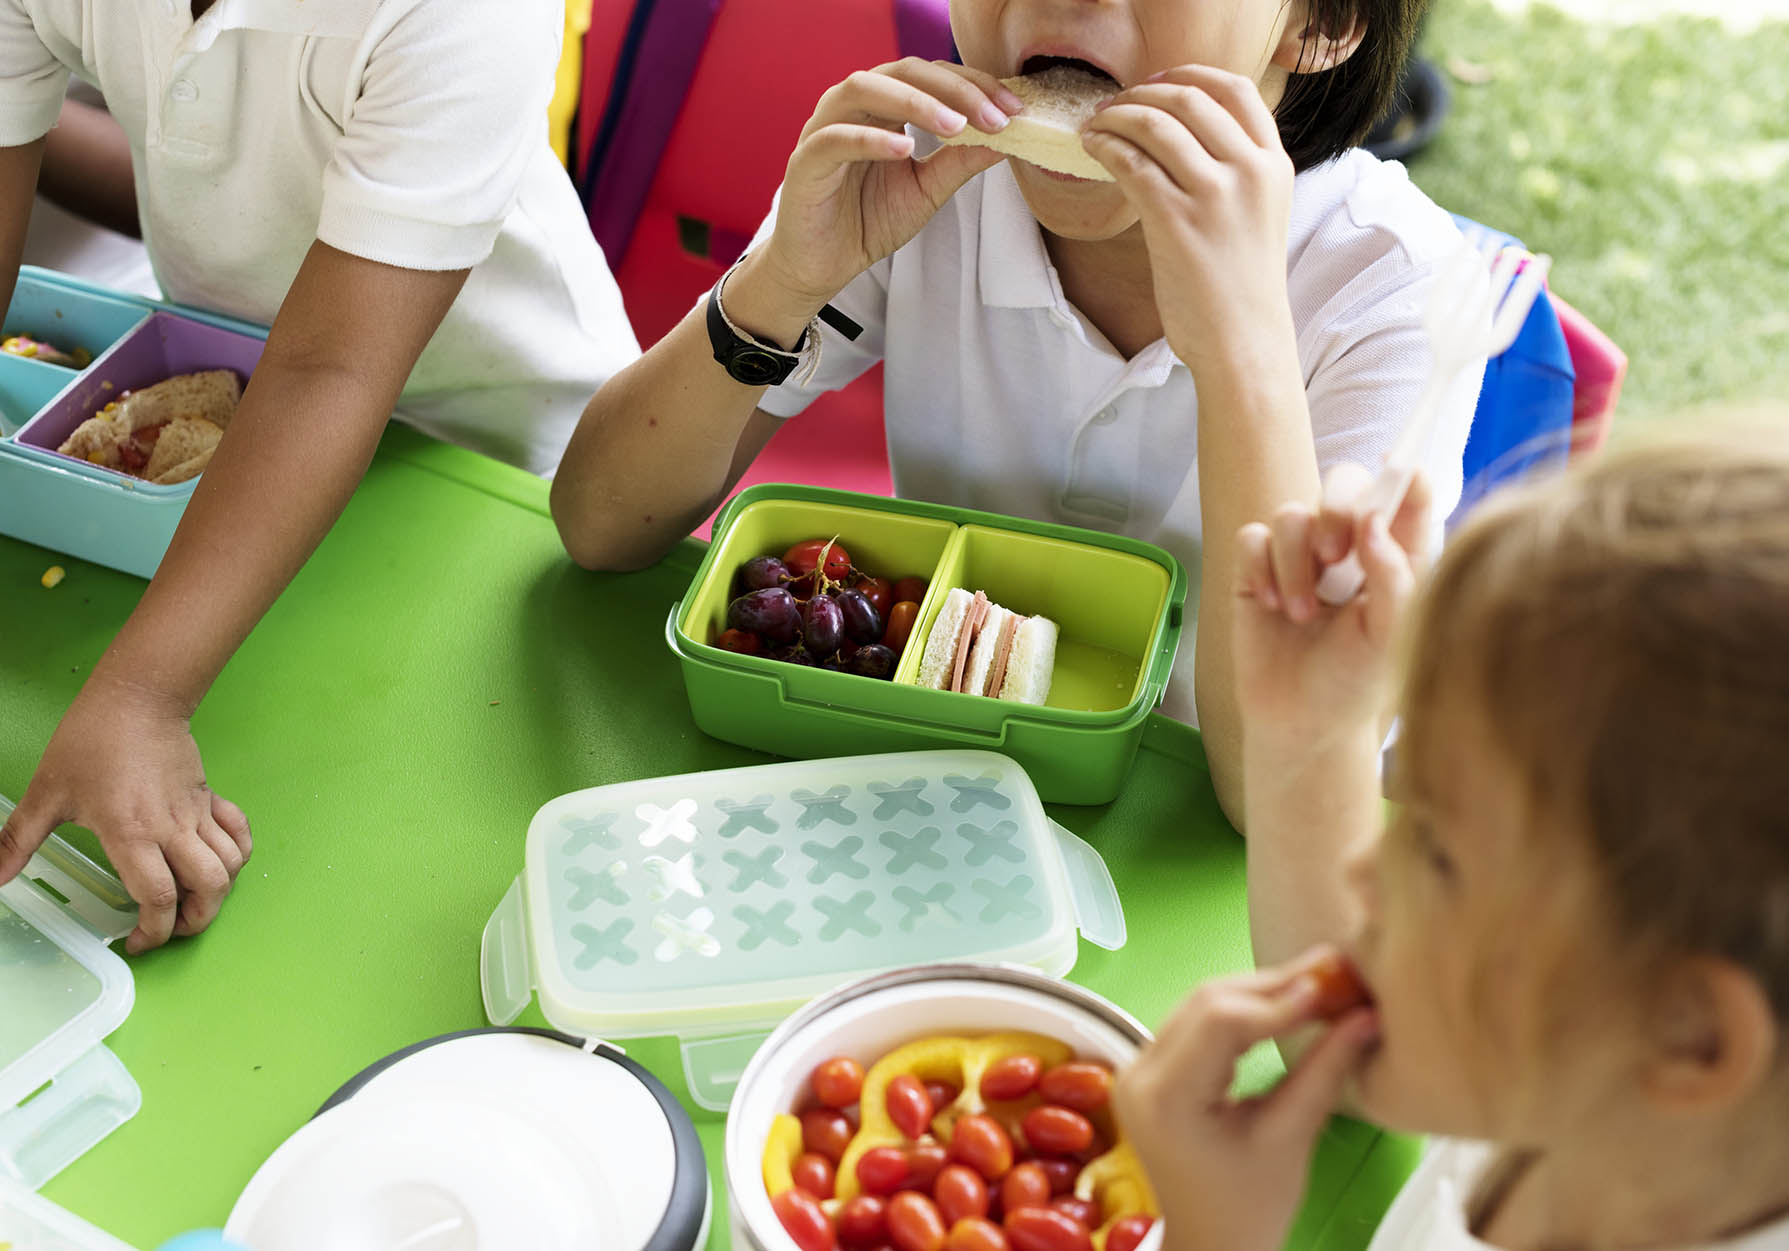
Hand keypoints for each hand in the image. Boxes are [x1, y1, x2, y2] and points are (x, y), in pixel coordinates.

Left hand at [0, 674, 251, 953]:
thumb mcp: (47, 793)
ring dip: (217, 892)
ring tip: (191, 901)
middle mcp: (171, 830)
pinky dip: (236, 855)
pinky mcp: (209, 799)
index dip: (153, 931)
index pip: (158, 897)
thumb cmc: (92, 742)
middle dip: (194, 921)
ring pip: (229, 866)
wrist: (137, 699)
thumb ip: (18, 839)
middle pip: (208, 889)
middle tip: (169, 927)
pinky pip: (238, 835)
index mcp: (131, 833)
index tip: (136, 942)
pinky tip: (216, 861)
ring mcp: (196, 814)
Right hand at [750, 60, 1018, 314]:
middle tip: (994, 116)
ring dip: (915, 103)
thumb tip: (1010, 136)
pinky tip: (904, 149)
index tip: (1014, 109)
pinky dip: (871, 139)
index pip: (931, 75)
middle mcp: (853, 106)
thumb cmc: (868, 220)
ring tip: (955, 127)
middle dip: (954, 90)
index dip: (974, 85)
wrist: (822, 266)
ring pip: (865, 90)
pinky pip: (835, 139)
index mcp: (884, 105)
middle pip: (903, 71)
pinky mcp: (805, 162)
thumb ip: (960, 161)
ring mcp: (825, 128)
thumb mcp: (927, 190)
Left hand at [1081, 67, 1294, 373]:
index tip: (1155, 83)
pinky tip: (1092, 150)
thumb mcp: (1259, 214)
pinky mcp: (1177, 223)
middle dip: (1140, 94)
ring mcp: (1215, 196)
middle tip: (1111, 105)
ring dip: (1115, 117)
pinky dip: (1106, 148)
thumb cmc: (1242, 287)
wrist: (1244, 342)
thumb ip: (1235, 171)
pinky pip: (1132, 165)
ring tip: (1093, 126)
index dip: (1188, 75)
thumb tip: (1181, 136)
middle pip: (1188, 99)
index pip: (1235, 90)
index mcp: (1273, 164)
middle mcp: (1249, 171)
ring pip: (1155, 126)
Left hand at [1114, 950, 1379, 1250]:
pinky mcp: (1150, 1070)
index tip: (1334, 987)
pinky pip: (1194, 1022)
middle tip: (1332, 973)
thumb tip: (1367, 1016)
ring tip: (1316, 986)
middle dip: (1273, 987)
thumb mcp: (1290, 1140)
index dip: (1281, 999)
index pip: (1221, 1021)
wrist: (1211, 1247)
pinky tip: (1281, 1007)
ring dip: (1258, 993)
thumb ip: (1325, 1071)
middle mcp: (1139, 1073)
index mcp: (1165, 1098)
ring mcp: (1137, 1069)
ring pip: (1200, 1004)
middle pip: (1207, 1002)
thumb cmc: (1249, 1210)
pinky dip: (1240, 1011)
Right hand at [1232, 465, 1430, 748]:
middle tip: (1335, 554)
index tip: (1395, 475)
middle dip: (1336, 509)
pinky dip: (1260, 570)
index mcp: (1396, 554)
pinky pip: (1252, 537)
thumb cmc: (1354, 682)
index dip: (1403, 474)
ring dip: (1294, 564)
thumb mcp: (1390, 636)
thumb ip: (1394, 576)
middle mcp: (1350, 545)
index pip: (1407, 492)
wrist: (1298, 720)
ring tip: (1302, 614)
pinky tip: (1271, 607)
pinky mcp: (1258, 568)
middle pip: (1343, 482)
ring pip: (1291, 512)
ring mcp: (1301, 554)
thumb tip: (1373, 523)